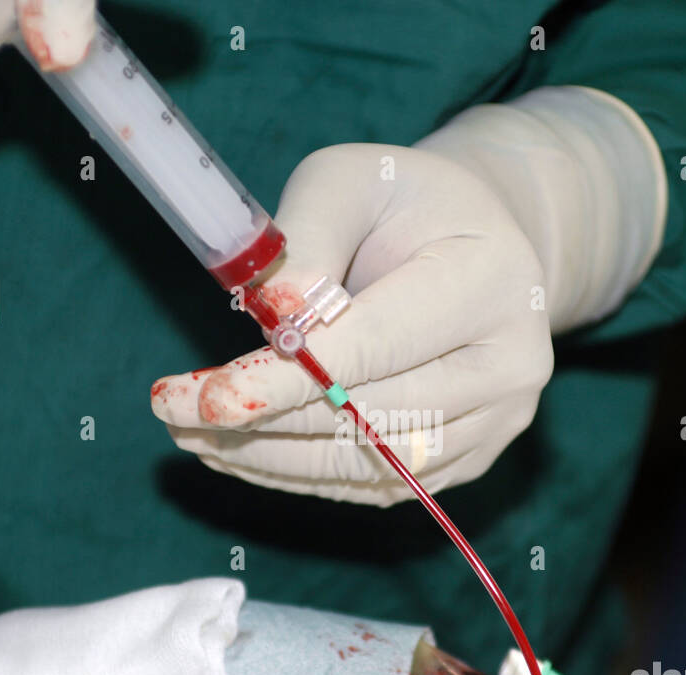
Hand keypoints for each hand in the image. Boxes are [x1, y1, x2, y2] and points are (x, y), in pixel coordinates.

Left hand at [152, 143, 552, 505]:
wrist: (479, 243)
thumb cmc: (405, 203)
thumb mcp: (353, 178)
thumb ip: (311, 237)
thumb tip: (274, 328)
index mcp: (492, 282)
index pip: (377, 347)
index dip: (286, 380)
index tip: (205, 396)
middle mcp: (512, 364)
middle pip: (370, 416)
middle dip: (261, 420)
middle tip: (172, 410)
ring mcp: (499, 421)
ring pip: (370, 465)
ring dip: (272, 459)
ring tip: (193, 435)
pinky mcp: (473, 458)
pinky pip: (379, 485)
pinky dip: (304, 474)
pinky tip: (244, 453)